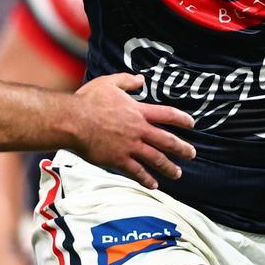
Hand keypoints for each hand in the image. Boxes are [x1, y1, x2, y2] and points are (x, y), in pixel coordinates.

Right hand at [71, 73, 195, 188]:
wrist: (72, 121)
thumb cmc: (88, 101)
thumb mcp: (110, 83)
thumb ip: (127, 81)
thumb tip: (141, 79)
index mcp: (138, 111)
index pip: (167, 115)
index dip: (182, 119)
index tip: (192, 124)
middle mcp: (139, 130)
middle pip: (167, 140)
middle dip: (182, 148)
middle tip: (192, 154)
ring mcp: (130, 146)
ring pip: (156, 159)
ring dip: (169, 167)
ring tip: (178, 174)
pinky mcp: (118, 160)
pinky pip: (137, 172)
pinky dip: (147, 179)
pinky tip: (154, 185)